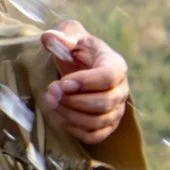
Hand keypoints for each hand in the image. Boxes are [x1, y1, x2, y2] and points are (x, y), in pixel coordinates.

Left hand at [40, 20, 129, 145]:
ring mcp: (116, 109)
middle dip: (73, 100)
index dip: (85, 82)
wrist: (79, 65)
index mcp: (115, 64)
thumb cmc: (76, 48)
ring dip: (71, 115)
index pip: (108, 77)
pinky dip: (78, 130)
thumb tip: (49, 38)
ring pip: (99, 121)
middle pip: (104, 102)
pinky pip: (96, 135)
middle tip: (50, 93)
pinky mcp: (107, 125)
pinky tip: (62, 118)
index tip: (62, 83)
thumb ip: (62, 35)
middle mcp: (120, 89)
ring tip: (52, 103)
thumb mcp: (70, 34)